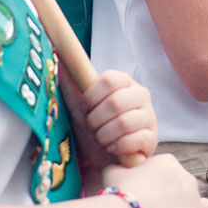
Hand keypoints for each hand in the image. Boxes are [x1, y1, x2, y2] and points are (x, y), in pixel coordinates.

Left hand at [60, 66, 157, 188]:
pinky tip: (112, 148)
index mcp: (123, 81)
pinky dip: (117, 146)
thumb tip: (55, 50)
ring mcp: (149, 116)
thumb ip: (70, 80)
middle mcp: (140, 94)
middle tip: (92, 127)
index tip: (84, 107)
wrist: (104, 158)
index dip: (91, 96)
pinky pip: (135, 140)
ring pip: (124, 123)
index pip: (109, 80)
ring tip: (101, 139)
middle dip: (96, 120)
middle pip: (115, 102)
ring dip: (104, 135)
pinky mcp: (152, 138)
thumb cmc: (94, 127)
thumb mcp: (78, 105)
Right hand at [103, 156, 207, 207]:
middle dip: (180, 200)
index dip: (162, 184)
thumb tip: (116, 172)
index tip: (153, 195)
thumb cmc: (121, 194)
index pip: (171, 172)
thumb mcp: (114, 174)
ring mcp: (194, 205)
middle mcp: (186, 180)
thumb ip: (120, 171)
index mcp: (168, 164)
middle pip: (188, 189)